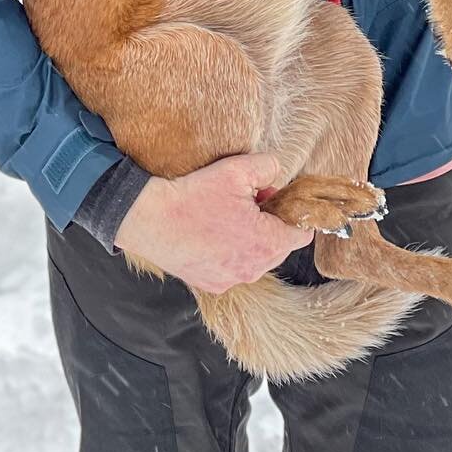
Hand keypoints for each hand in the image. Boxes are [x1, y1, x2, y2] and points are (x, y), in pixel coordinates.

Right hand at [113, 155, 312, 292]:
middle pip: (279, 246)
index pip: (301, 234)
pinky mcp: (212, 284)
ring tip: (226, 216)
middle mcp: (253, 269)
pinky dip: (229, 253)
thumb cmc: (193, 196)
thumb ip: (268, 167)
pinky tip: (211, 234)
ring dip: (250, 239)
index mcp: (266, 243)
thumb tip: (277, 173)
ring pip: (256, 258)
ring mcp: (231, 280)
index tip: (276, 199)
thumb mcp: (236, 170)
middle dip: (270, 224)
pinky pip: (232, 268)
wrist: (149, 218)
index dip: (292, 212)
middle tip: (247, 201)